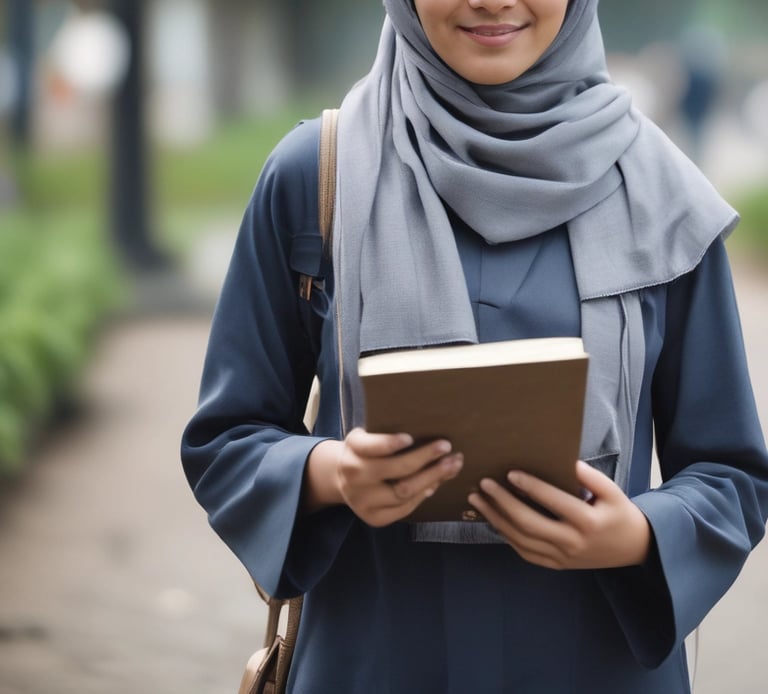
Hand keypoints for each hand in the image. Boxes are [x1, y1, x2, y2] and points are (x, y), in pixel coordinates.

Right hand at [305, 428, 462, 525]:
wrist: (342, 478)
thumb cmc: (365, 451)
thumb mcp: (367, 436)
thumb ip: (387, 435)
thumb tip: (429, 432)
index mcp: (353, 449)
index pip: (370, 447)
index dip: (389, 443)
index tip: (410, 438)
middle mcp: (354, 476)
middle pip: (395, 469)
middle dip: (425, 457)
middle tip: (446, 447)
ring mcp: (362, 500)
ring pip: (404, 492)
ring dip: (433, 478)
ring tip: (452, 465)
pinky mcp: (373, 518)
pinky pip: (404, 508)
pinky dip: (423, 495)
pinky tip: (435, 483)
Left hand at [467, 461, 650, 569]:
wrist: (634, 549)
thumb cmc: (619, 513)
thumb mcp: (612, 491)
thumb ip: (589, 476)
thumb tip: (565, 461)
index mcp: (588, 522)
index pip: (554, 502)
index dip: (531, 487)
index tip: (510, 473)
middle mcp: (573, 542)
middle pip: (529, 523)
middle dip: (502, 502)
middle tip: (484, 484)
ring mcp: (562, 557)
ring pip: (521, 540)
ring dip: (496, 519)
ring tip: (477, 500)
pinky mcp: (556, 565)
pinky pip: (525, 552)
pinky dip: (506, 536)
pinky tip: (493, 519)